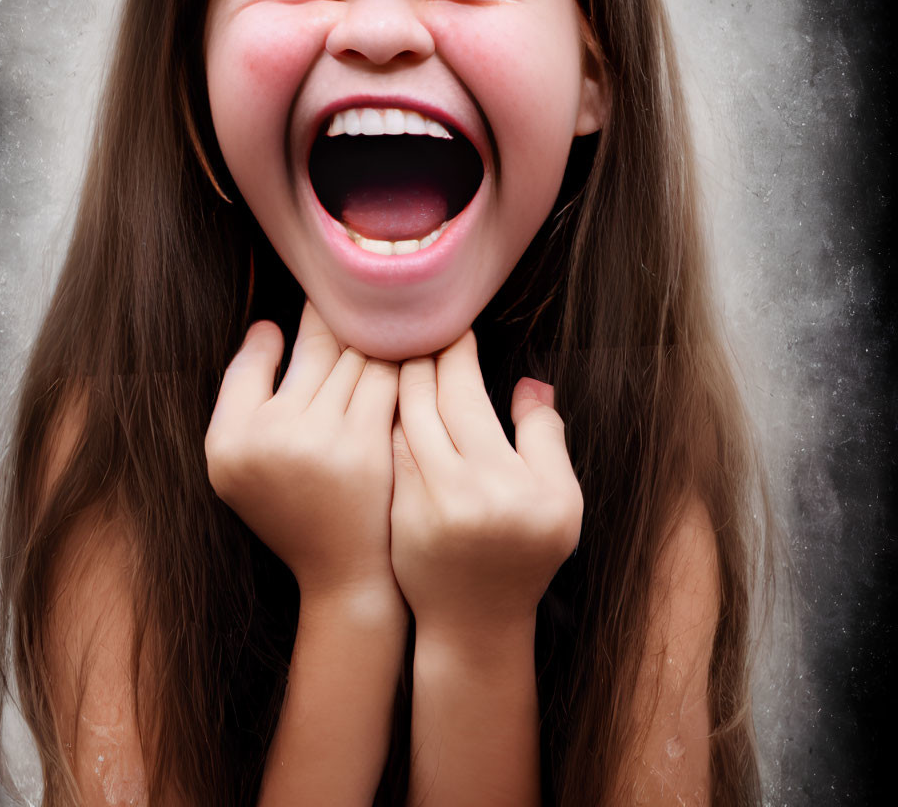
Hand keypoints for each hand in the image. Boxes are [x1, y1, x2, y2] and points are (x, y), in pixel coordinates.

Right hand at [205, 301, 400, 603]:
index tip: (318, 300)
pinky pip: (384, 379)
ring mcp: (319, 440)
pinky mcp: (366, 446)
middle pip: (317, 347)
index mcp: (228, 439)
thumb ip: (244, 389)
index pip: (257, 354)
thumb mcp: (239, 460)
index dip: (294, 322)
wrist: (343, 568)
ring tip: (393, 313)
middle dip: (344, 318)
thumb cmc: (292, 505)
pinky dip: (399, 360)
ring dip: (377, 334)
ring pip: (355, 357)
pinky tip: (415, 346)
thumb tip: (268, 324)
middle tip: (366, 296)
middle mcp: (268, 435)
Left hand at [389, 330, 581, 637]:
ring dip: (398, 381)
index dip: (456, 354)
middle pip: (424, 400)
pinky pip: (387, 450)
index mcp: (500, 478)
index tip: (456, 329)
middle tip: (420, 328)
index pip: (466, 394)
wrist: (475, 620)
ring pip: (399, 421)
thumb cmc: (527, 556)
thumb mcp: (562, 500)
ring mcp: (416, 501)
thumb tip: (529, 382)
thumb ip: (546, 437)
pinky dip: (387, 416)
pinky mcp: (392, 512)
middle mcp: (454, 488)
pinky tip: (387, 396)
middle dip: (420, 357)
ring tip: (400, 351)